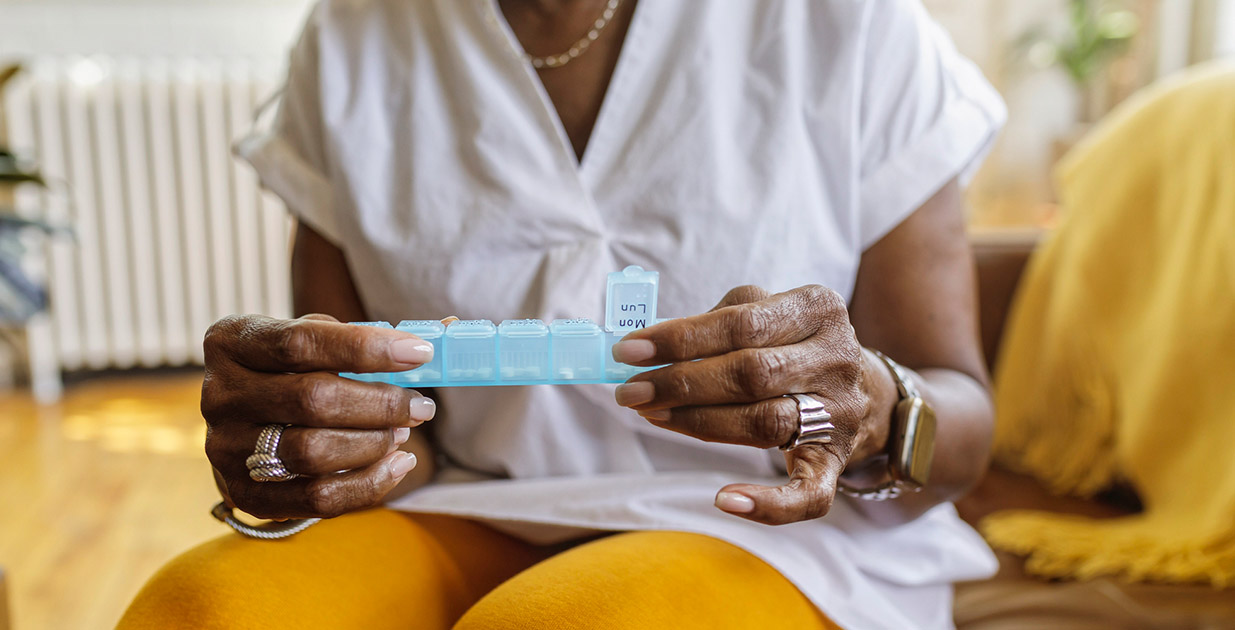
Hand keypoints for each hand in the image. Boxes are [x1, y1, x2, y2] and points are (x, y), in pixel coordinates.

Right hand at [202, 314, 436, 519]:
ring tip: (403, 433)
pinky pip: (316, 499)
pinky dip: (368, 484)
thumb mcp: (312, 341)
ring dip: (374, 444)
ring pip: (314, 452)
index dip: (365, 348)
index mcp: (232, 342)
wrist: (249, 425)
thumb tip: (437, 337)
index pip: (300, 342)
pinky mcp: (244, 493)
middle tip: (420, 406)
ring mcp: (225, 448)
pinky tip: (397, 465)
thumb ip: (360, 338)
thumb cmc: (294, 372)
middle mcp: (219, 394)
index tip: (419, 353)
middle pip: (312, 400)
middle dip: (381, 404)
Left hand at [611, 285, 886, 524]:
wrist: (859, 387)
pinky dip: (768, 503)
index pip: (741, 323)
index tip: (628, 351)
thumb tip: (647, 347)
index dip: (681, 338)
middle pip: (752, 373)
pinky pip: (808, 494)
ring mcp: (841, 413)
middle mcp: (837, 358)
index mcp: (818, 308)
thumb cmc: (788, 344)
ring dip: (699, 423)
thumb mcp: (765, 313)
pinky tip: (724, 500)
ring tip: (653, 415)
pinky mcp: (836, 460)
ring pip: (765, 423)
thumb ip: (714, 322)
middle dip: (682, 384)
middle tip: (632, 392)